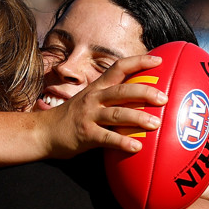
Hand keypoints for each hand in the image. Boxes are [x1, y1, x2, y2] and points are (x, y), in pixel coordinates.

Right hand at [40, 54, 167, 157]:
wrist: (43, 132)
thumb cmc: (70, 119)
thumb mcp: (88, 101)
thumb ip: (108, 100)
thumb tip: (136, 102)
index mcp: (96, 88)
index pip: (119, 68)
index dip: (139, 62)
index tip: (159, 61)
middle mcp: (94, 98)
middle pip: (123, 90)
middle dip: (145, 92)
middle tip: (164, 98)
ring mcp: (89, 116)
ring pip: (117, 113)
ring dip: (139, 118)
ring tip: (156, 124)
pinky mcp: (85, 134)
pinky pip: (107, 138)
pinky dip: (123, 142)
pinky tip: (136, 148)